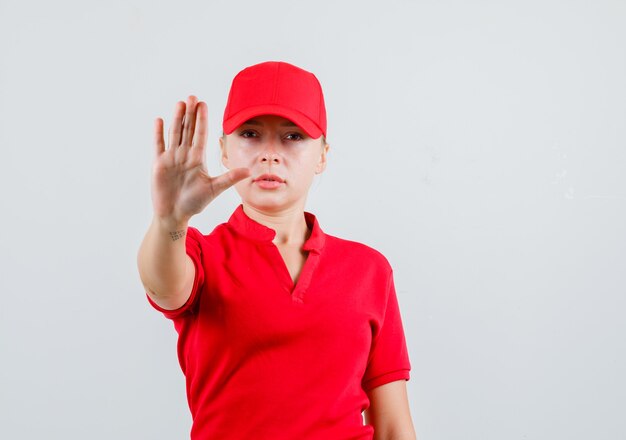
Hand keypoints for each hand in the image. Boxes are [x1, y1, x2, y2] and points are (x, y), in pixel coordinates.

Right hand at [150, 95, 249, 225]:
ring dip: (177, 119)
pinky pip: (158, 145)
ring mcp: (171, 158)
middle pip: (187, 130)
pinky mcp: (158, 164)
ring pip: (174, 134)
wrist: (175, 214)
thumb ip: (229, 178)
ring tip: (180, 103)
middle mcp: (184, 155)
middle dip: (190, 114)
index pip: (200, 134)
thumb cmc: (194, 203)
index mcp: (197, 158)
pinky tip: (160, 120)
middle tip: (193, 97)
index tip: (203, 104)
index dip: (202, 120)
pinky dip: (158, 134)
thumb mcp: (214, 189)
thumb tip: (248, 171)